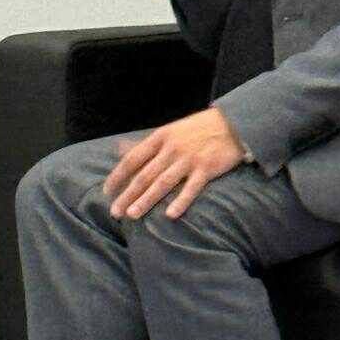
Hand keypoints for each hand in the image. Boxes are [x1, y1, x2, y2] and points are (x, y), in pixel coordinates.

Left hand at [102, 109, 244, 220]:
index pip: (132, 159)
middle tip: (115, 212)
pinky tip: (169, 216)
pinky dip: (180, 202)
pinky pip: (191, 188)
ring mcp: (189, 160)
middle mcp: (171, 149)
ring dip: (146, 200)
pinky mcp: (207, 169)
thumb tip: (120, 148)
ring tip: (133, 215)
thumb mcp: (169, 130)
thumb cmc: (197, 129)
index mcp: (160, 138)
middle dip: (127, 195)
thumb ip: (146, 144)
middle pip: (144, 175)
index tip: (107, 191)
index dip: (118, 176)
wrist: (232, 124)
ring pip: (163, 183)